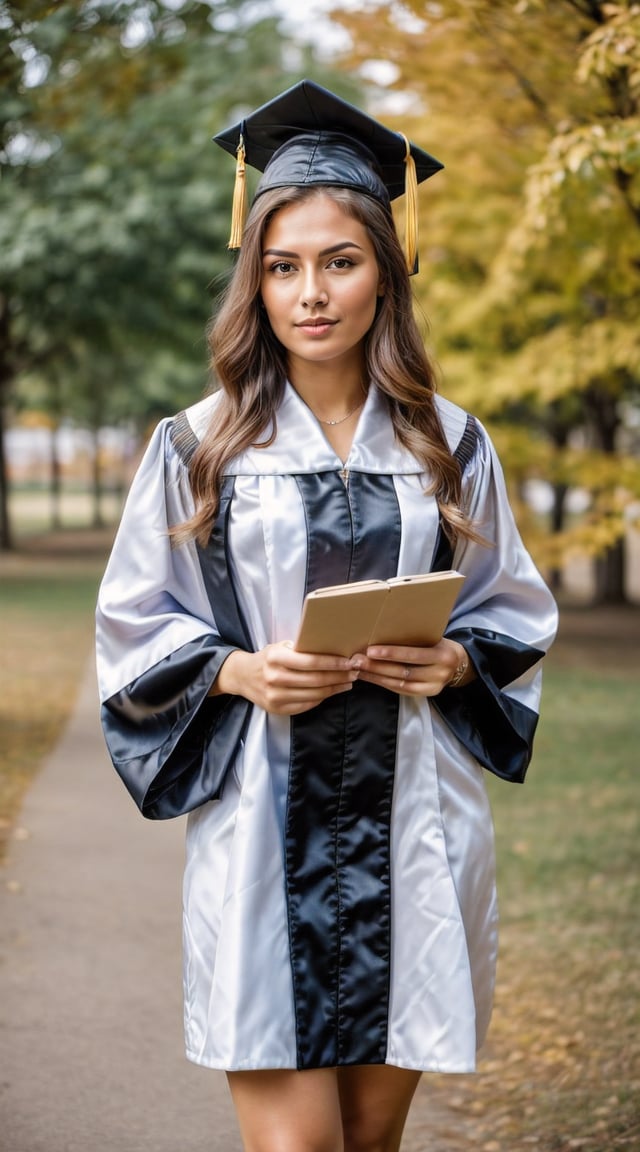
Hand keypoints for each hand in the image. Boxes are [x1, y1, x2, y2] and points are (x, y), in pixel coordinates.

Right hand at [211, 642, 358, 715]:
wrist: (243, 676)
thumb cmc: (268, 658)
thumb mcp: (280, 647)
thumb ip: (301, 648)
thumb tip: (333, 647)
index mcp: (276, 658)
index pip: (311, 662)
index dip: (333, 663)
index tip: (350, 661)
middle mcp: (274, 677)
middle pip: (316, 680)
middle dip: (339, 676)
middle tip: (355, 672)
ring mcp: (275, 696)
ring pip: (314, 694)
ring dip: (335, 688)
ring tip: (348, 681)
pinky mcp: (277, 709)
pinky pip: (307, 704)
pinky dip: (323, 697)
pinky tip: (333, 691)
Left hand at [350, 638, 471, 696]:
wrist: (460, 663)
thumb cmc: (441, 644)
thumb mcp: (434, 637)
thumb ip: (414, 638)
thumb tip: (382, 631)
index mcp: (443, 656)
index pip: (414, 655)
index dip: (391, 653)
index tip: (370, 650)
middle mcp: (440, 674)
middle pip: (403, 672)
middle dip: (377, 666)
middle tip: (356, 660)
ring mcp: (434, 688)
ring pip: (399, 683)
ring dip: (376, 676)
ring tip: (358, 668)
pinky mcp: (426, 695)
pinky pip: (401, 690)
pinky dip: (383, 683)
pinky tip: (369, 676)